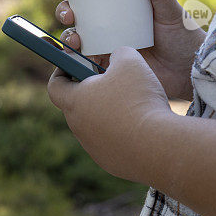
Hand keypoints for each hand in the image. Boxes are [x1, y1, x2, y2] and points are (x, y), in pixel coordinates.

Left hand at [47, 47, 215, 215]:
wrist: (160, 147)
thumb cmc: (140, 100)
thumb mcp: (130, 61)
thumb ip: (118, 52)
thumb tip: (117, 56)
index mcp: (75, 101)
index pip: (55, 86)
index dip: (62, 72)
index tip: (75, 65)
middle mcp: (79, 127)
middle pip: (77, 105)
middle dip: (92, 91)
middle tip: (112, 81)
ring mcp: (93, 148)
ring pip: (95, 125)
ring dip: (108, 113)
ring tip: (133, 104)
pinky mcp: (110, 162)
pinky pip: (112, 143)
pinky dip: (122, 133)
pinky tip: (143, 126)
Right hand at [53, 0, 204, 99]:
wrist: (189, 72)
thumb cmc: (183, 38)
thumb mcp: (171, 12)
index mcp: (121, 5)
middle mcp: (110, 23)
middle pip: (77, 14)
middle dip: (65, 12)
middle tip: (69, 14)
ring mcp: (107, 44)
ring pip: (77, 37)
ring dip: (68, 36)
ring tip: (75, 39)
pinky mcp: (109, 65)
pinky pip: (86, 61)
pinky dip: (77, 59)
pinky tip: (78, 57)